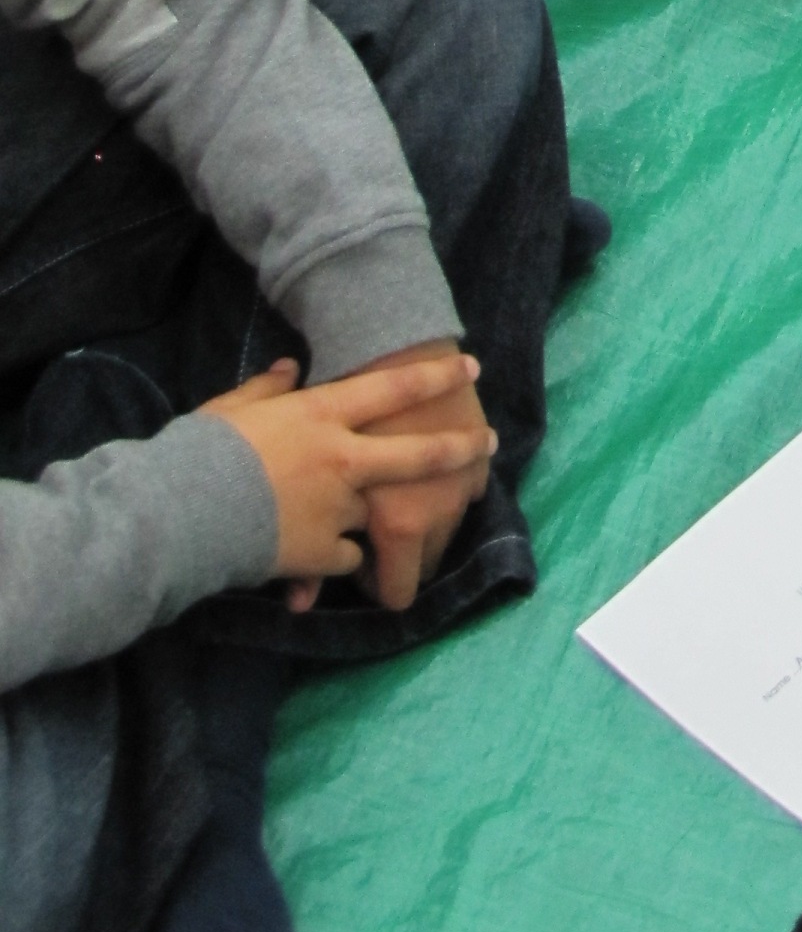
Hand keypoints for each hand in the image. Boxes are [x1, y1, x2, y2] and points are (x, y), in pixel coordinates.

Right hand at [200, 352, 494, 611]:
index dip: (438, 377)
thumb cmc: (206, 450)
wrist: (183, 514)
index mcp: (324, 415)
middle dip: (461, 448)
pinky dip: (343, 560)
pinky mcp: (324, 553)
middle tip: (487, 444)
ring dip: (379, 519)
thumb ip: (270, 388)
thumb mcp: (236, 406)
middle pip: (421, 453)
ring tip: (386, 528)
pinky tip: (330, 564)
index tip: (473, 367)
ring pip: (381, 513)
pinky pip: (350, 559)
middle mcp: (344, 458)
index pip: (396, 387)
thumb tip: (292, 369)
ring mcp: (339, 508)